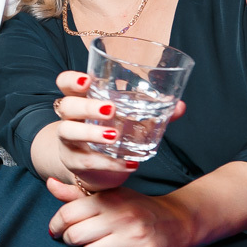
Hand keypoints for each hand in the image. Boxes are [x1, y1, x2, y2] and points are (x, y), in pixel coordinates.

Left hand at [43, 178, 196, 246]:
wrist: (177, 221)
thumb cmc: (136, 208)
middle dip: (70, 239)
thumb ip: (77, 194)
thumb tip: (50, 183)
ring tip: (101, 243)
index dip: (56, 224)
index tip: (55, 230)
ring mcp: (132, 235)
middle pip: (75, 235)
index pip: (68, 213)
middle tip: (76, 238)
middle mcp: (120, 215)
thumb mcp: (108, 195)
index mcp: (108, 198)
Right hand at [49, 70, 184, 191]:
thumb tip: (180, 106)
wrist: (95, 166)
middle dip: (86, 106)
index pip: (65, 83)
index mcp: (81, 99)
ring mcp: (68, 141)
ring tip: (114, 136)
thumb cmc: (112, 132)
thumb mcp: (129, 119)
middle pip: (67, 106)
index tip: (88, 81)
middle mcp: (69, 118)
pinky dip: (110, 164)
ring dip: (91, 133)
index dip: (72, 80)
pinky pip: (88, 162)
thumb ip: (154, 110)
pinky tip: (129, 163)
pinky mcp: (75, 163)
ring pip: (69, 133)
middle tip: (111, 109)